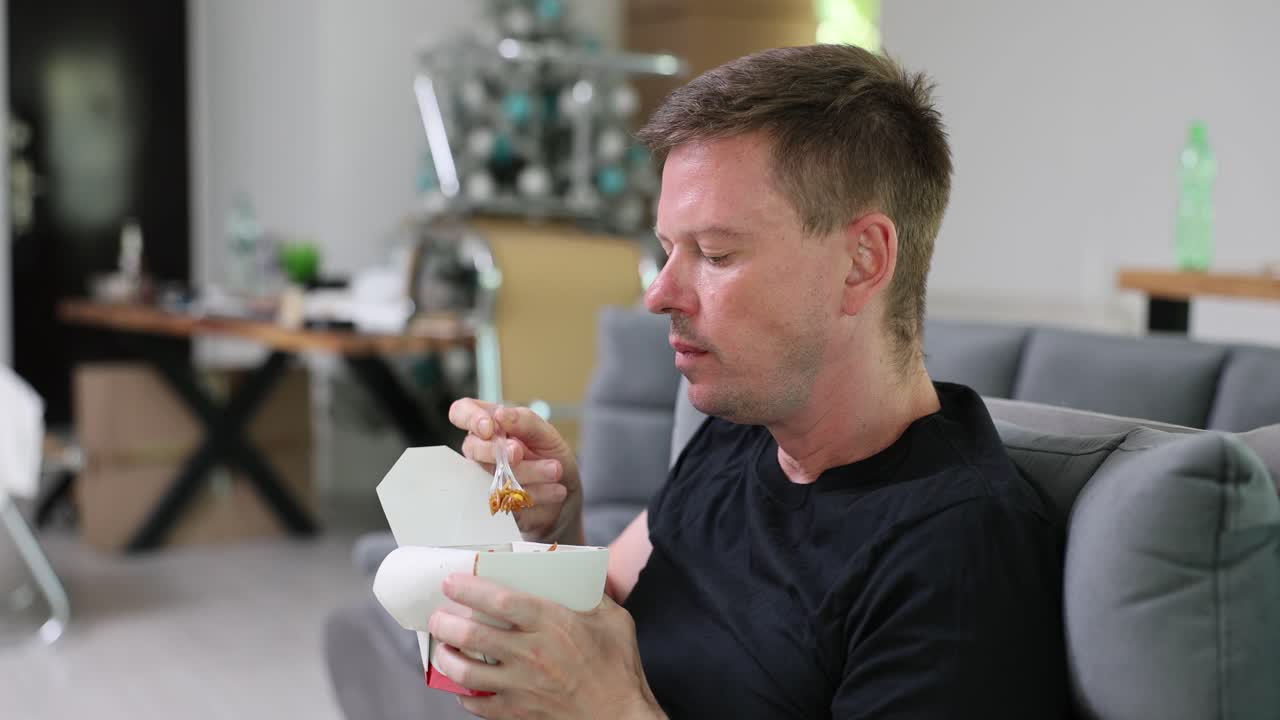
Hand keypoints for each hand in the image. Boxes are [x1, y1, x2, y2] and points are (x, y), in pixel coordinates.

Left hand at [429, 574, 664, 719]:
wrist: (621, 717)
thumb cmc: (619, 667)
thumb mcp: (613, 619)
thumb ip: (590, 594)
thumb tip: (574, 573)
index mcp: (552, 623)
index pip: (499, 601)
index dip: (469, 589)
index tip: (451, 582)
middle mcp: (531, 653)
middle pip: (472, 635)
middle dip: (445, 623)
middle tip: (437, 616)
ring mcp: (521, 686)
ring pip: (466, 672)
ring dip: (446, 658)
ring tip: (441, 648)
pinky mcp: (519, 712)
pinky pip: (478, 705)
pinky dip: (464, 695)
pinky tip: (461, 686)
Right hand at [448, 399, 583, 544]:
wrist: (565, 487)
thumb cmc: (549, 453)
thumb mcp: (545, 432)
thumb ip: (524, 420)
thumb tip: (500, 414)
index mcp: (489, 425)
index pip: (462, 412)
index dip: (470, 418)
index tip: (489, 428)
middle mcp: (481, 450)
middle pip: (472, 448)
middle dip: (497, 451)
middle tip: (519, 452)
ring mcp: (486, 477)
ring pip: (493, 475)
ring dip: (530, 472)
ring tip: (554, 470)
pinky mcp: (497, 502)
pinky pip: (509, 500)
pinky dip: (537, 494)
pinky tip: (555, 490)